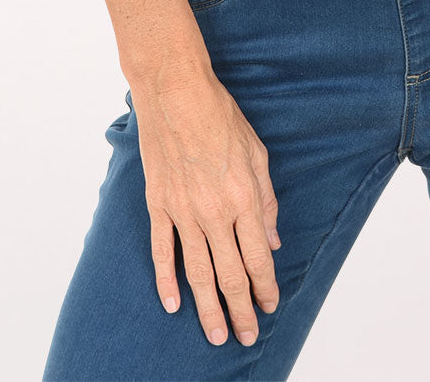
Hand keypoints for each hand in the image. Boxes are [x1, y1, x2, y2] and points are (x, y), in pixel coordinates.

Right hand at [133, 65, 281, 347]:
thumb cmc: (221, 117)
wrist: (176, 93)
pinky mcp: (158, 205)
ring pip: (198, 272)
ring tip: (216, 334)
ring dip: (208, 307)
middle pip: (230, 273)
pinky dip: (167, 281)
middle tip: (245, 336)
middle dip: (241, 309)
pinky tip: (173, 304)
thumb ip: (266, 200)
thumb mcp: (257, 153)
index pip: (258, 256)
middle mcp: (215, 212)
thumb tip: (271, 240)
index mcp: (244, 197)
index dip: (265, 285)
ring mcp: (183, 211)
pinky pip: (163, 251)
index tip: (270, 305)